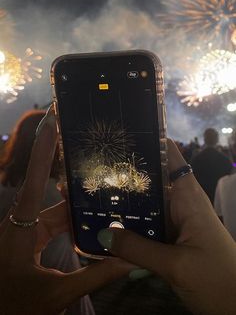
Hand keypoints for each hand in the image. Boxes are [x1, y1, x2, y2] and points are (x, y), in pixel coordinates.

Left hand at [0, 108, 133, 314]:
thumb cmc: (13, 308)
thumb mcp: (55, 294)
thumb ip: (95, 276)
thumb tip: (130, 260)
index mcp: (20, 226)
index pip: (35, 177)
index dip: (44, 146)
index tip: (53, 119)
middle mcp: (21, 221)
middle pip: (51, 191)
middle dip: (74, 175)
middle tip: (96, 155)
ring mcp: (25, 230)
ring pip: (56, 211)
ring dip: (78, 205)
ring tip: (105, 190)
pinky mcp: (28, 240)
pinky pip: (53, 224)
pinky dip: (72, 223)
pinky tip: (93, 222)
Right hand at [98, 139, 235, 314]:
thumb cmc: (218, 279)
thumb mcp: (176, 265)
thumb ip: (138, 250)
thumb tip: (103, 233)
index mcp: (188, 196)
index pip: (169, 156)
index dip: (148, 142)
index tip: (119, 136)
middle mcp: (180, 203)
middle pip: (151, 180)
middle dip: (124, 175)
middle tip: (90, 170)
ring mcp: (175, 221)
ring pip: (146, 205)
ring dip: (124, 203)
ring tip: (90, 195)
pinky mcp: (171, 238)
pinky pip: (147, 226)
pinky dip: (129, 225)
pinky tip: (105, 225)